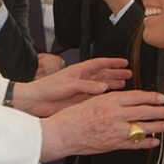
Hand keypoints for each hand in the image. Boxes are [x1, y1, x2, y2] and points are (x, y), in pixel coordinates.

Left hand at [14, 57, 132, 116]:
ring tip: (123, 83)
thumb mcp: (70, 85)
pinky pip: (95, 97)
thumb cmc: (47, 88)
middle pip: (102, 74)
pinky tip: (110, 96)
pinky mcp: (79, 100)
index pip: (100, 64)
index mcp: (79, 71)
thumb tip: (104, 87)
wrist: (35, 101)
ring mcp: (81, 90)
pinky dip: (104, 96)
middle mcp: (81, 79)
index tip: (124, 62)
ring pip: (100, 85)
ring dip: (112, 84)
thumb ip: (87, 86)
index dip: (113, 62)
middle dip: (115, 73)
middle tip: (128, 73)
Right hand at [39, 90, 163, 159]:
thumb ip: (110, 101)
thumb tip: (126, 101)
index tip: (161, 97)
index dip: (152, 97)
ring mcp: (116, 130)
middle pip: (144, 111)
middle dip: (161, 111)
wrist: (63, 134)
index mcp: (110, 101)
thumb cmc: (73, 117)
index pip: (137, 96)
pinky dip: (146, 143)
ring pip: (143, 128)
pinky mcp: (114, 144)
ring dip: (158, 127)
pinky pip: (135, 144)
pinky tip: (154, 141)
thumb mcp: (92, 100)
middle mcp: (115, 114)